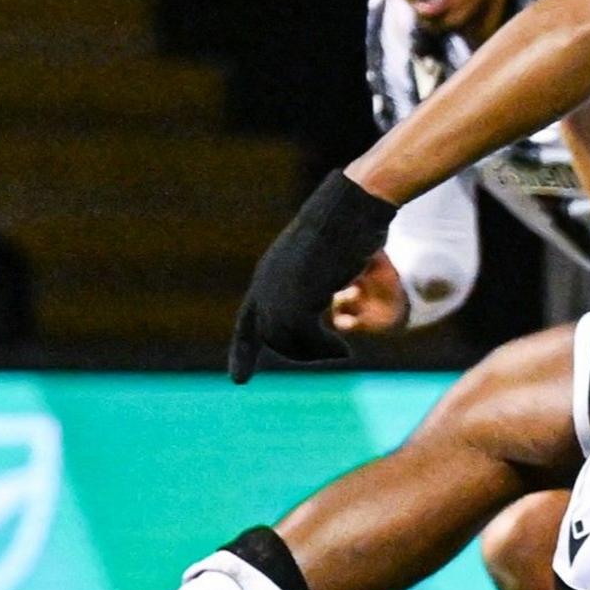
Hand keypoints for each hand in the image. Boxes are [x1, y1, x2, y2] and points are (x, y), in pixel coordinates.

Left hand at [228, 170, 396, 381]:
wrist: (352, 208)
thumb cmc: (344, 228)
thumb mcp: (319, 259)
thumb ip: (307, 283)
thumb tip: (311, 303)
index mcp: (267, 275)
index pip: (247, 322)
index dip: (243, 351)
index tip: (237, 381)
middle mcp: (267, 283)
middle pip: (271, 336)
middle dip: (298, 353)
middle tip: (334, 353)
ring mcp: (280, 287)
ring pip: (285, 339)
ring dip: (314, 352)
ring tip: (340, 351)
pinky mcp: (300, 292)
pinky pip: (305, 335)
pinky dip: (324, 349)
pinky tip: (343, 350)